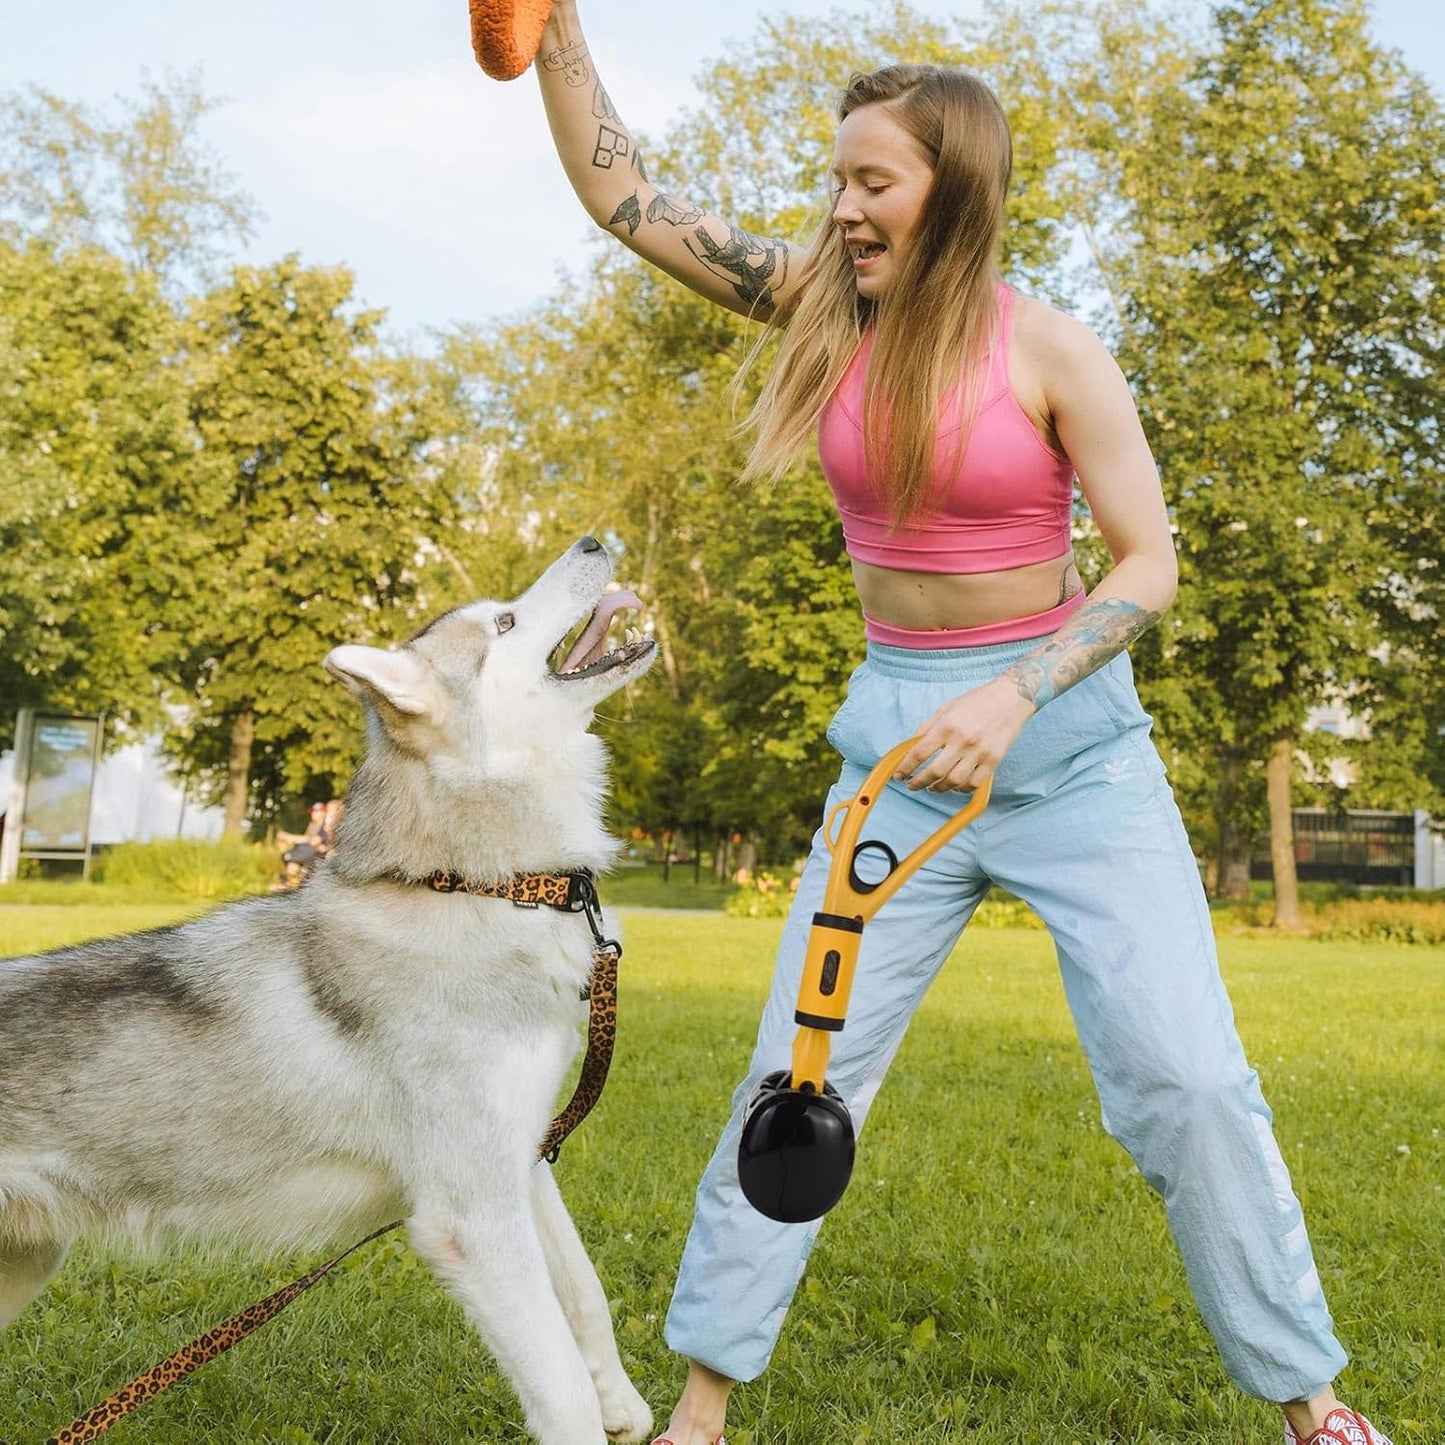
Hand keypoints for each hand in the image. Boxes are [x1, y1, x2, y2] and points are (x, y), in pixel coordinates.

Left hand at [892, 676, 1035, 791]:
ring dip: (939, 788)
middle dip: (919, 783)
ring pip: (954, 781)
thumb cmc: (976, 701)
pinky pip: (974, 783)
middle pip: (935, 772)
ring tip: (932, 787)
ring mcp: (980, 752)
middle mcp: (962, 740)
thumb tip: (910, 747)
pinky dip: (961, 789)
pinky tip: (955, 786)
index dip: (905, 767)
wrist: (1011, 698)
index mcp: (947, 726)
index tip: (899, 776)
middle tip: (912, 786)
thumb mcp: (946, 708)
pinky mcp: (994, 760)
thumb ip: (927, 727)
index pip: (919, 753)